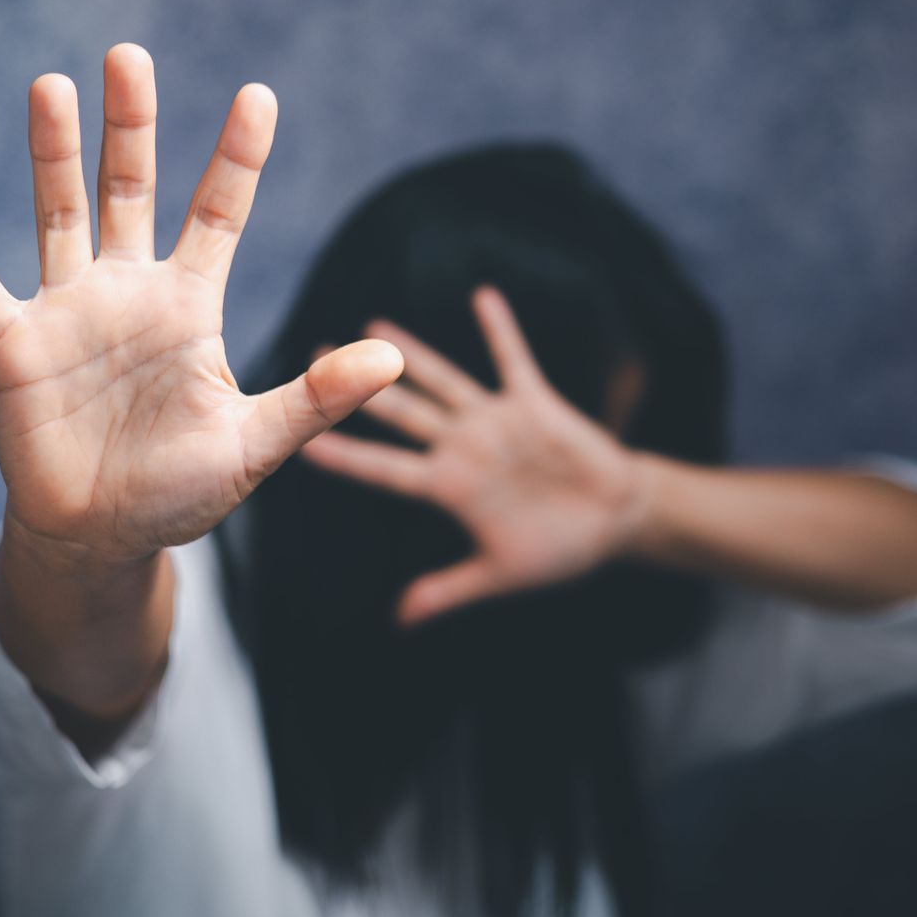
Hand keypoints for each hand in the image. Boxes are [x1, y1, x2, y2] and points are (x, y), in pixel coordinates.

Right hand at [0, 44, 403, 565]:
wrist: (101, 538)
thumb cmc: (181, 490)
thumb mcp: (255, 444)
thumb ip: (316, 398)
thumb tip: (393, 360)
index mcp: (190, 305)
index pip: (219, 213)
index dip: (237, 157)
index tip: (258, 94)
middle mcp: (128, 291)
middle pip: (130, 187)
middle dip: (131, 123)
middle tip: (128, 53)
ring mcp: (68, 311)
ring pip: (60, 214)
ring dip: (53, 152)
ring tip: (50, 84)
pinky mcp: (14, 346)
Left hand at [300, 286, 648, 624]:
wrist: (615, 520)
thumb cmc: (559, 549)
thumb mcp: (502, 574)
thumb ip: (451, 590)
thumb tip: (401, 619)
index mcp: (450, 487)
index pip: (386, 470)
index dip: (347, 457)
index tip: (301, 446)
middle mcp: (464, 447)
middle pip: (401, 413)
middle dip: (359, 390)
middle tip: (314, 358)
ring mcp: (495, 422)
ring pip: (443, 381)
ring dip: (412, 353)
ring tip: (373, 324)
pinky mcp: (534, 404)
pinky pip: (513, 361)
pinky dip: (500, 331)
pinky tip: (483, 297)